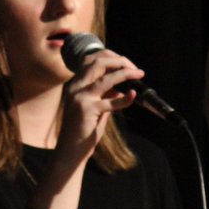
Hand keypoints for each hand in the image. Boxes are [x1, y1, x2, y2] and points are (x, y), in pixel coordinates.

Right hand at [56, 48, 144, 163]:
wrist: (70, 152)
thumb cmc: (83, 131)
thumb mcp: (95, 109)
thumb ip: (105, 97)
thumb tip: (120, 89)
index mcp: (76, 84)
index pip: (91, 59)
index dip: (110, 57)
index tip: (126, 64)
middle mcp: (76, 87)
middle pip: (98, 62)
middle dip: (119, 61)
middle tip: (135, 68)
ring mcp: (80, 98)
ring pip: (105, 77)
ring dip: (125, 73)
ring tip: (139, 74)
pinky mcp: (87, 110)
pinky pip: (110, 101)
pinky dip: (124, 98)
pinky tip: (132, 95)